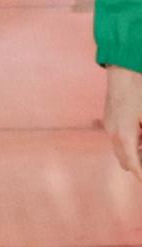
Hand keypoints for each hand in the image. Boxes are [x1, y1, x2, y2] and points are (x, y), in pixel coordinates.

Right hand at [103, 67, 141, 183]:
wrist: (123, 70)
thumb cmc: (139, 93)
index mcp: (124, 135)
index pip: (133, 165)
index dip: (140, 175)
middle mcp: (112, 133)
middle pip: (124, 160)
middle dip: (137, 166)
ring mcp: (108, 124)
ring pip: (120, 149)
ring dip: (132, 153)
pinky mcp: (108, 118)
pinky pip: (117, 137)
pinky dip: (128, 142)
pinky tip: (139, 132)